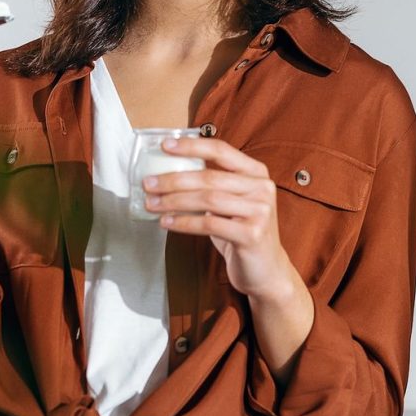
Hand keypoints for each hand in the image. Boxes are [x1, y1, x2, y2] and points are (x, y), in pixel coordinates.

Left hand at [143, 135, 296, 299]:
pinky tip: (167, 222)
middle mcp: (262, 187)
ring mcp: (260, 211)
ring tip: (152, 203)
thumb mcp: (231, 203)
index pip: (221, 150)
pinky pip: (210, 224)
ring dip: (174, 201)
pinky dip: (184, 222)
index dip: (191, 146)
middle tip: (149, 183)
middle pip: (209, 177)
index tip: (165, 146)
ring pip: (207, 200)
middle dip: (173, 180)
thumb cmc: (242, 232)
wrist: (267, 269)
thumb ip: (212, 186)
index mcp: (256, 172)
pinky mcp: (252, 234)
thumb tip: (167, 175)